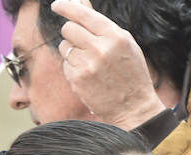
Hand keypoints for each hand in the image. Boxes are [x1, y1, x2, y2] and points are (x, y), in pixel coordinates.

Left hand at [51, 0, 168, 128]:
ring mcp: (87, 65)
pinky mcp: (77, 80)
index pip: (83, 14)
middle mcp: (100, 48)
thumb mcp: (124, 43)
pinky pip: (65, 64)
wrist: (133, 107)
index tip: (57, 5)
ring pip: (64, 46)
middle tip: (80, 40)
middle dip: (71, 32)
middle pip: (68, 28)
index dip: (66, 7)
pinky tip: (88, 75)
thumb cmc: (130, 72)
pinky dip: (73, 67)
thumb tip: (80, 2)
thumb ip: (101, 24)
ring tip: (89, 62)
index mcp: (115, 36)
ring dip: (72, 50)